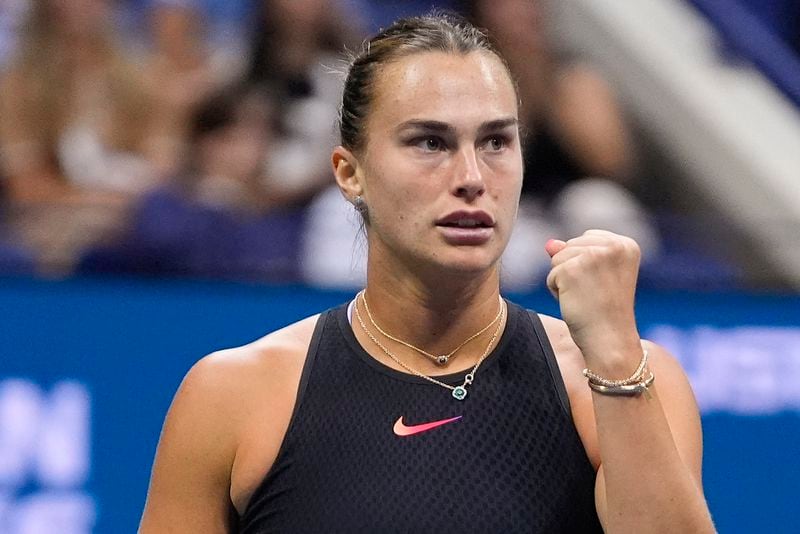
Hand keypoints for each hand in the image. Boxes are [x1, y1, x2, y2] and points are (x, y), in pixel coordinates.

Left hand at [545, 230, 641, 363]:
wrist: (610, 340)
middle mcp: (613, 246)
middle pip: (570, 246)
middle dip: (574, 270)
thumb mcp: (596, 275)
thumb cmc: (605, 311)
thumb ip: (575, 253)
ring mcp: (592, 256)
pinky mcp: (572, 269)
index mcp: (626, 245)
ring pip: (558, 258)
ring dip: (564, 280)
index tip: (604, 284)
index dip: (587, 264)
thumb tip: (550, 244)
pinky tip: (575, 302)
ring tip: (586, 297)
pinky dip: (557, 292)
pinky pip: (551, 275)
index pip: (587, 238)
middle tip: (594, 293)